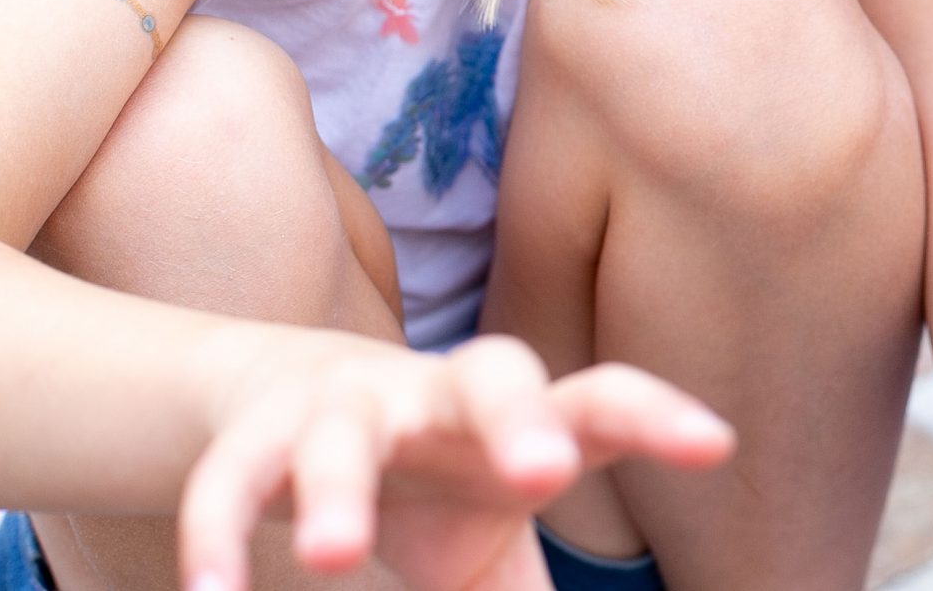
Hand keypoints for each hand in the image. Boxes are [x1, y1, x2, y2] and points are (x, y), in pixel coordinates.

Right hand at [180, 332, 732, 590]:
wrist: (300, 397)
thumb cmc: (438, 484)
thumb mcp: (493, 551)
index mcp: (515, 418)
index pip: (599, 400)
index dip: (656, 416)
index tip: (717, 444)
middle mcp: (436, 394)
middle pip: (488, 373)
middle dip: (517, 416)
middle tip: (547, 471)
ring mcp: (344, 404)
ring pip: (343, 432)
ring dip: (337, 493)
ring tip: (330, 559)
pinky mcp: (257, 432)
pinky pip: (232, 475)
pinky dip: (215, 530)